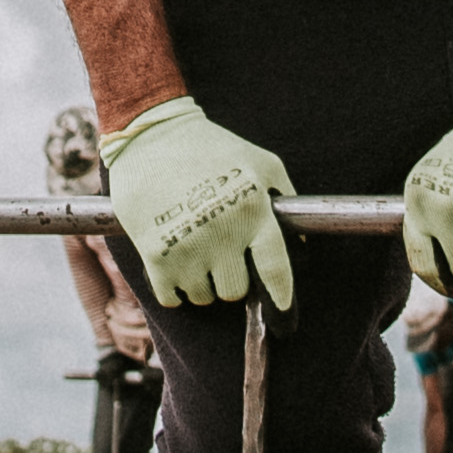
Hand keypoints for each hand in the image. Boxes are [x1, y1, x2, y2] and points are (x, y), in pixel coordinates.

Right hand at [103, 97, 294, 310]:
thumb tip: (300, 244)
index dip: (282, 298)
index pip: (275, 270)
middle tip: (220, 254)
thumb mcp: (262, 161)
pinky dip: (174, 288)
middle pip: (236, 290)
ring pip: (204, 297)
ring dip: (201, 282)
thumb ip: (285, 199)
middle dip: (230, 277)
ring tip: (193, 250)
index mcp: (253, 211)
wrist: (152, 134)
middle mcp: (223, 233)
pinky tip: (173, 262)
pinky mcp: (155, 254)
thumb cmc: (211, 147)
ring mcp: (188, 246)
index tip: (284, 319)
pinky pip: (172, 298)